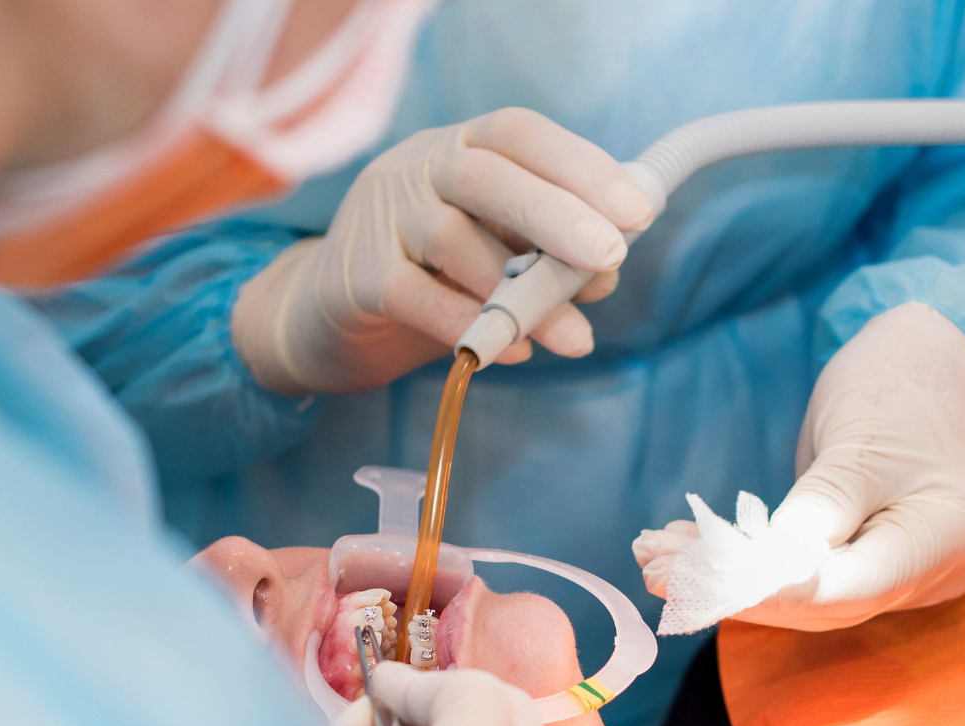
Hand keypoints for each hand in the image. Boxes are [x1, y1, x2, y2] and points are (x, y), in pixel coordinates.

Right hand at [233, 107, 652, 394]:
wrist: (327, 317)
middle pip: (484, 176)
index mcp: (456, 149)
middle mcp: (414, 170)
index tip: (637, 211)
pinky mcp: (357, 278)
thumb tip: (605, 273)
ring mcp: (378, 219)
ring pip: (452, 241)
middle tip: (612, 258)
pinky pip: (417, 297)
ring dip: (521, 294)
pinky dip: (469, 325)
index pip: (517, 135)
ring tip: (575, 338)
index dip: (581, 166)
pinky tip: (515, 351)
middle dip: (556, 215)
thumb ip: (540, 255)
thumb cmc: (426, 279)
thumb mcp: (490, 255)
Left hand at [634, 302, 964, 630]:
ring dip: (718, 577)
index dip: (772, 593)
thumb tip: (769, 563)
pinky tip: (678, 547)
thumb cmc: (897, 391)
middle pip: (815, 600)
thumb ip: (824, 503)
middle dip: (728, 588)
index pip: (847, 588)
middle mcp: (923, 570)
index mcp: (941, 537)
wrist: (917, 370)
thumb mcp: (860, 441)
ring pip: (793, 592)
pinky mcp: (852, 560)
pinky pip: (789, 573)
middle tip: (654, 569)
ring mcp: (889, 571)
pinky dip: (734, 562)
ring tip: (651, 556)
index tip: (702, 584)